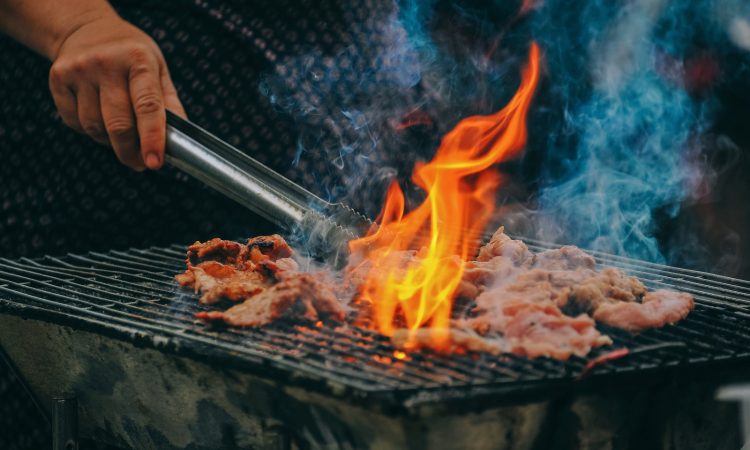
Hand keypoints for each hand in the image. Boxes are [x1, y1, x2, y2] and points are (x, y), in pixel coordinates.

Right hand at [48, 13, 185, 170]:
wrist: (87, 29)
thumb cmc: (131, 56)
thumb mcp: (159, 70)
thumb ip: (170, 105)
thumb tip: (178, 142)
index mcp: (138, 59)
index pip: (148, 107)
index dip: (152, 139)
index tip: (154, 163)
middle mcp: (106, 63)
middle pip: (118, 125)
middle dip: (130, 152)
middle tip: (140, 163)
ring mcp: (78, 70)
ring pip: (94, 128)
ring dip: (110, 141)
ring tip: (120, 133)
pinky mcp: (58, 79)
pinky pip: (75, 123)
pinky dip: (90, 131)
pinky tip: (99, 117)